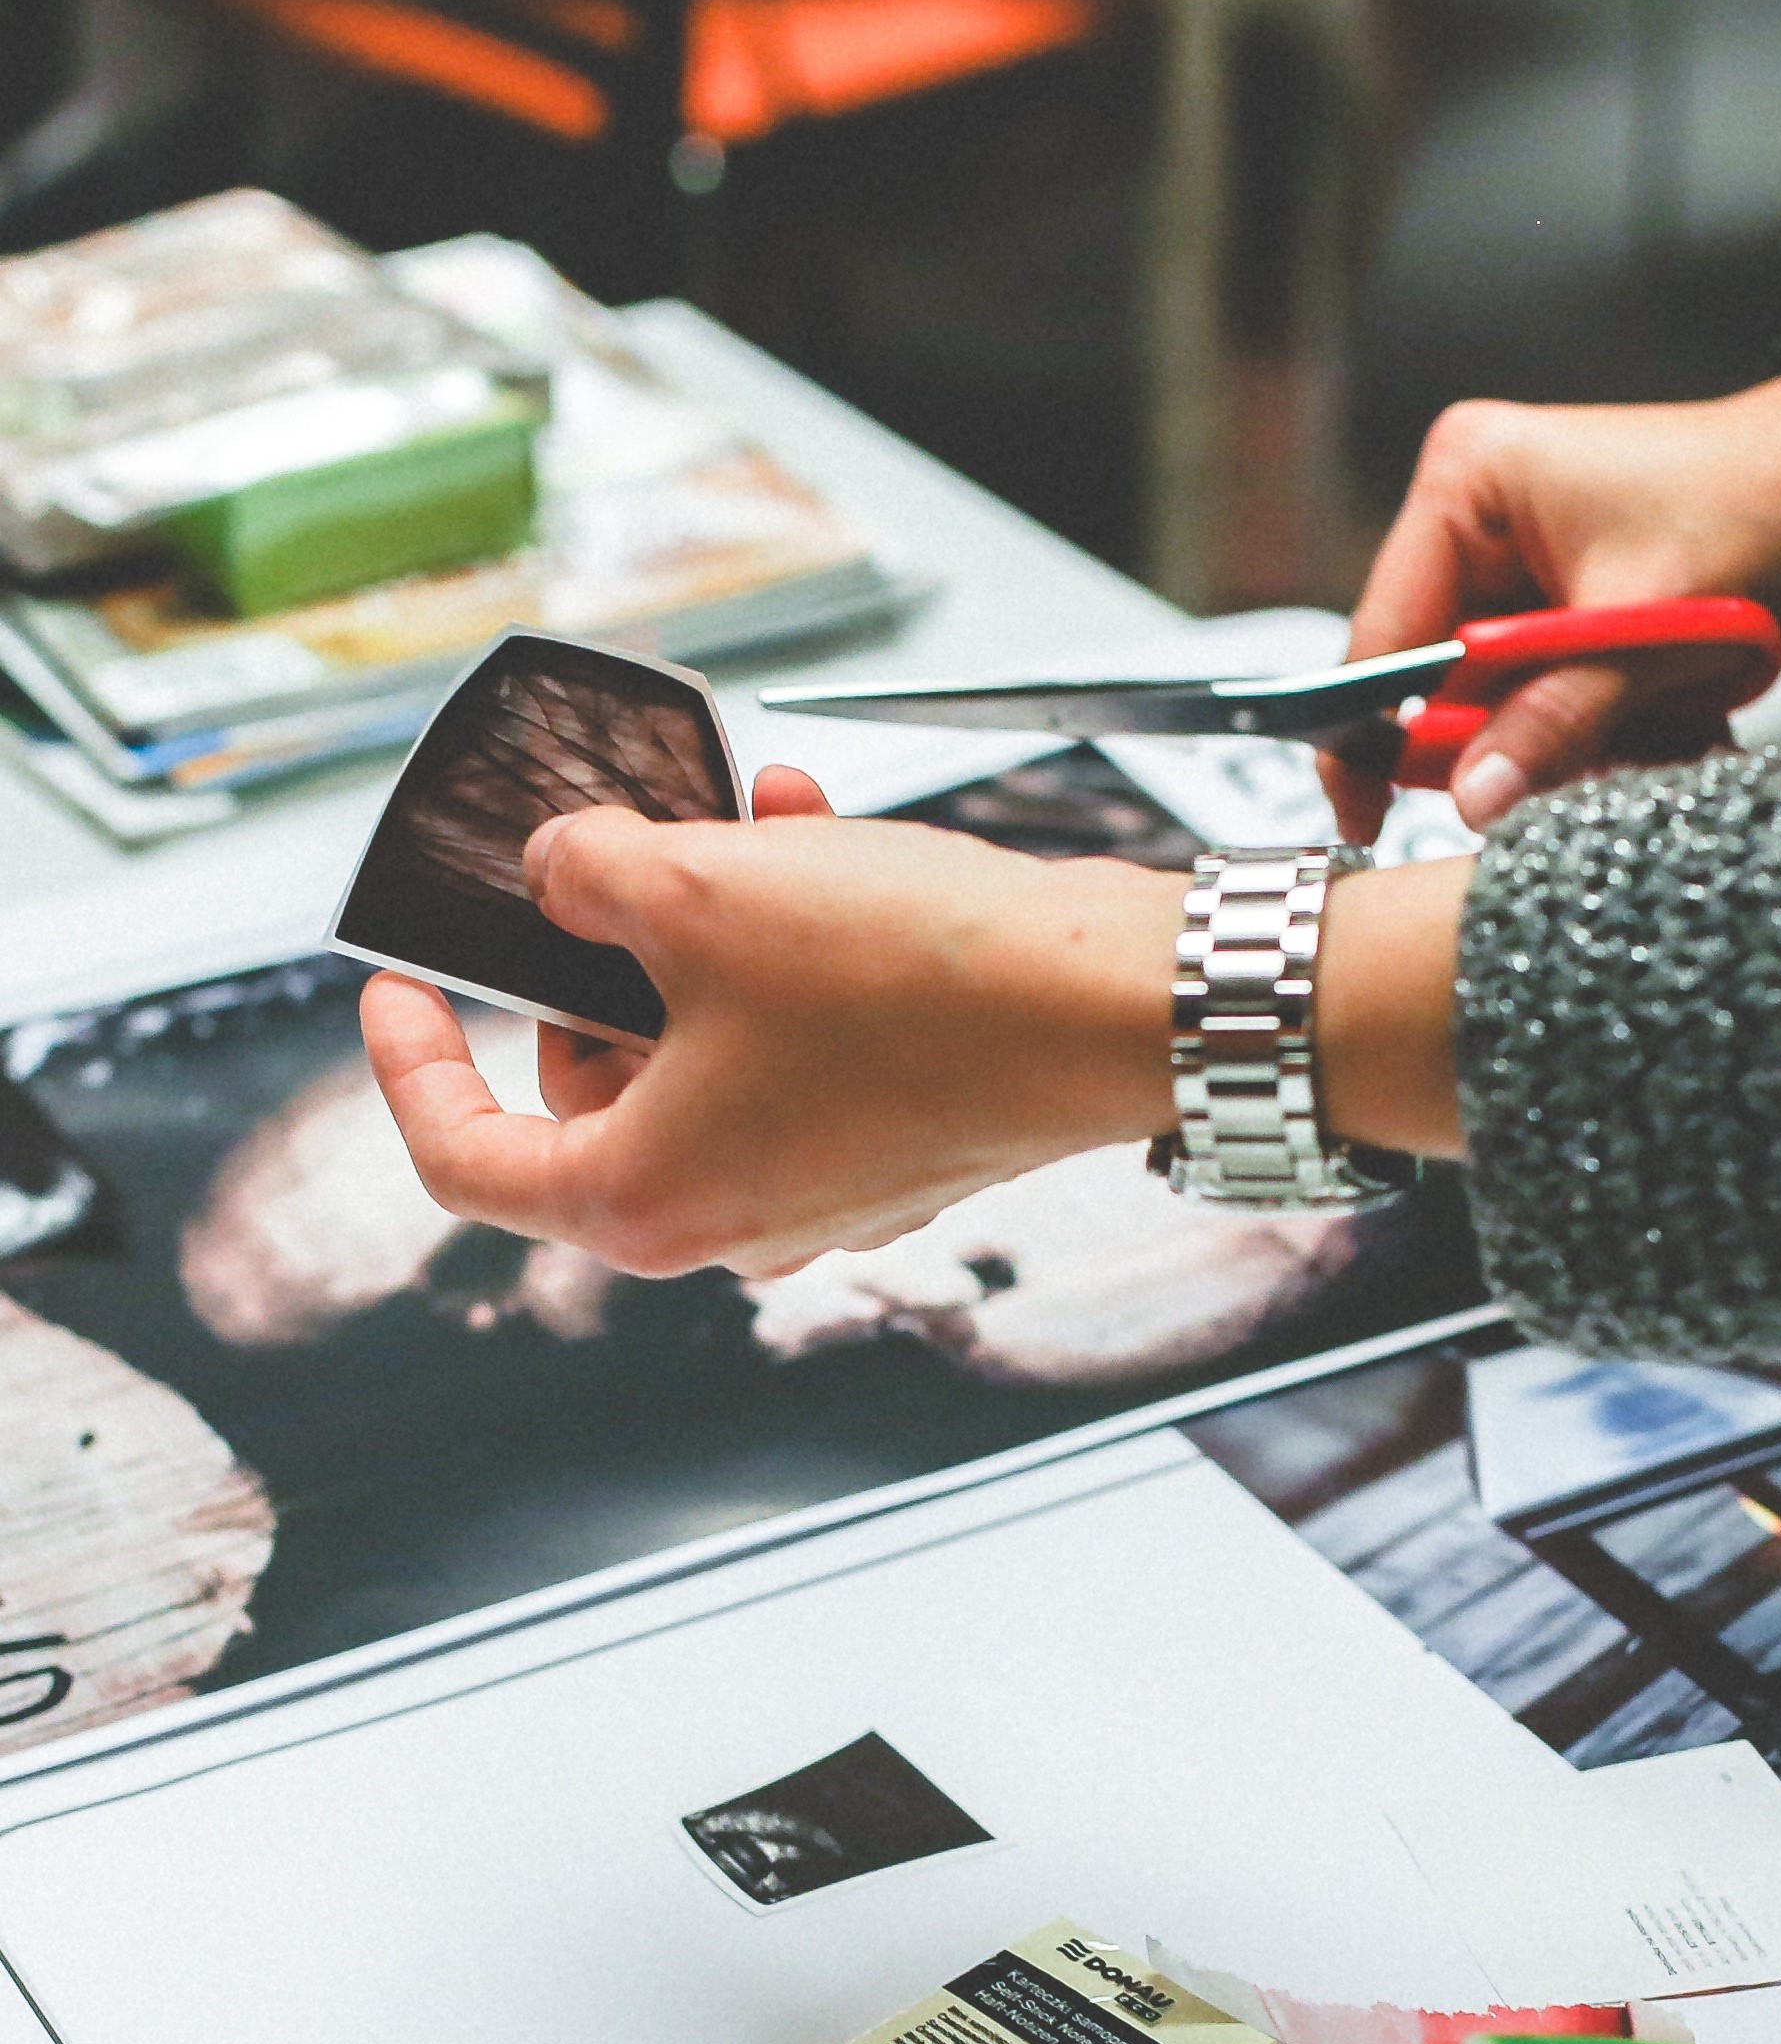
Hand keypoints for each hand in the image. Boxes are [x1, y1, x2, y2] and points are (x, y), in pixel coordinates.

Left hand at [363, 768, 1189, 1278]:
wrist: (1114, 1004)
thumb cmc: (922, 984)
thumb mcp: (698, 887)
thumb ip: (583, 871)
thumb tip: (562, 870)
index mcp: (646, 1202)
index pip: (465, 1156)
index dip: (409, 1062)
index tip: (402, 989)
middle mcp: (735, 1221)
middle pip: (598, 1088)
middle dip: (602, 957)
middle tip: (618, 864)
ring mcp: (827, 1190)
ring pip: (710, 1048)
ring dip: (714, 930)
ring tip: (748, 822)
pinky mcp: (905, 1145)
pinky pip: (805, 1047)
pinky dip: (796, 957)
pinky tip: (822, 849)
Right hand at [1332, 272, 1780, 841]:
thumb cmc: (1762, 507)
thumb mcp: (1647, 628)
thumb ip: (1554, 720)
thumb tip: (1472, 798)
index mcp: (1469, 484)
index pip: (1384, 631)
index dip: (1370, 731)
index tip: (1363, 816)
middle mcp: (1485, 519)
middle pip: (1447, 680)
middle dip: (1523, 735)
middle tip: (1597, 748)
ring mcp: (1532, 568)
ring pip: (1514, 706)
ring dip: (1587, 736)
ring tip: (1670, 714)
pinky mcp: (1581, 610)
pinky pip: (1566, 705)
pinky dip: (1620, 727)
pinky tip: (1684, 710)